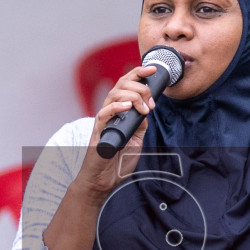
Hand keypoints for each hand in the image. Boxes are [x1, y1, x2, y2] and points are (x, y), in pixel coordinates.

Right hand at [69, 65, 159, 203]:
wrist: (104, 179)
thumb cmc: (118, 161)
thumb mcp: (136, 139)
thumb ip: (140, 124)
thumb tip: (147, 109)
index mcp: (118, 111)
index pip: (126, 85)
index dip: (138, 73)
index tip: (152, 70)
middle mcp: (109, 112)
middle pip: (121, 85)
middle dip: (140, 87)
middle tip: (151, 103)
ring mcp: (103, 121)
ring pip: (113, 95)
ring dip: (132, 97)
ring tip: (143, 108)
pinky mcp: (97, 132)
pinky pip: (104, 114)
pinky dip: (116, 108)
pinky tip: (127, 107)